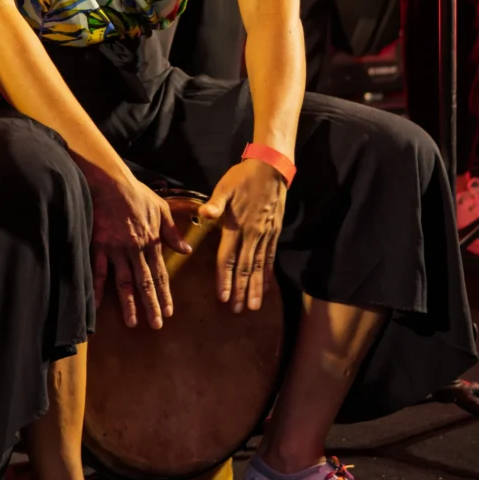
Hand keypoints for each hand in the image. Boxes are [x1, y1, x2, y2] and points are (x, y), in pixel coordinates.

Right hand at [85, 159, 185, 329]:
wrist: (110, 183)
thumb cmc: (136, 193)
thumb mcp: (162, 209)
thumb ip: (173, 232)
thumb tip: (186, 250)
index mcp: (152, 242)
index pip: (161, 274)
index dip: (165, 295)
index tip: (169, 311)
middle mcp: (135, 250)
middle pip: (144, 283)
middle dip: (151, 306)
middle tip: (156, 324)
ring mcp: (116, 250)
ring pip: (124, 283)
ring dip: (129, 304)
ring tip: (133, 323)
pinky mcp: (98, 246)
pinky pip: (98, 271)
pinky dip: (98, 289)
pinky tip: (99, 305)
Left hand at [197, 158, 287, 312]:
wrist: (271, 169)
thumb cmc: (243, 178)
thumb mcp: (225, 187)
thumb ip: (215, 203)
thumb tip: (205, 213)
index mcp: (236, 226)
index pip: (229, 258)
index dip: (226, 278)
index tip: (224, 297)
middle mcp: (252, 235)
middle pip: (245, 268)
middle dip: (242, 290)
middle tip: (239, 309)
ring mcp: (265, 235)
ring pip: (260, 266)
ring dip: (257, 287)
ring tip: (254, 305)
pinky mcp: (274, 233)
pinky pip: (271, 257)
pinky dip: (268, 273)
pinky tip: (267, 285)